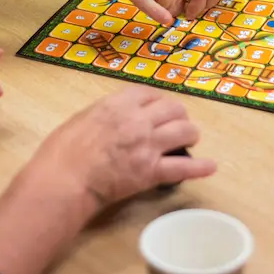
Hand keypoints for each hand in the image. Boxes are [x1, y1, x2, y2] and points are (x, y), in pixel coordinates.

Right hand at [28, 86, 216, 206]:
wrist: (64, 179)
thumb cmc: (62, 151)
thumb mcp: (82, 118)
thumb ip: (104, 114)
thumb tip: (112, 119)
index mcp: (119, 103)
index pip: (150, 94)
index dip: (158, 101)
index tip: (158, 108)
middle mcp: (138, 119)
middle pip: (174, 109)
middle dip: (178, 116)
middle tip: (176, 125)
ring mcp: (148, 145)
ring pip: (185, 132)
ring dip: (190, 135)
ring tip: (189, 140)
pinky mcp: (151, 171)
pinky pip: (183, 167)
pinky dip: (200, 168)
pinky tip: (210, 166)